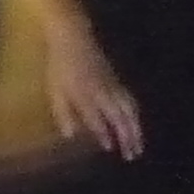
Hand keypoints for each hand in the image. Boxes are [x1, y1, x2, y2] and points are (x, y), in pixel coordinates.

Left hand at [45, 23, 145, 159]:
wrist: (74, 38)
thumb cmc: (59, 67)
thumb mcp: (54, 91)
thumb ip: (63, 113)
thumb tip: (70, 135)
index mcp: (84, 95)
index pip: (97, 119)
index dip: (104, 134)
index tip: (110, 148)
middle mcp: (103, 92)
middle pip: (120, 117)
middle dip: (128, 137)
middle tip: (132, 155)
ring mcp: (113, 86)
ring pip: (130, 110)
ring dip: (136, 129)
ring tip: (138, 145)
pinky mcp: (117, 81)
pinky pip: (131, 101)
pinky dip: (135, 115)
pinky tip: (136, 124)